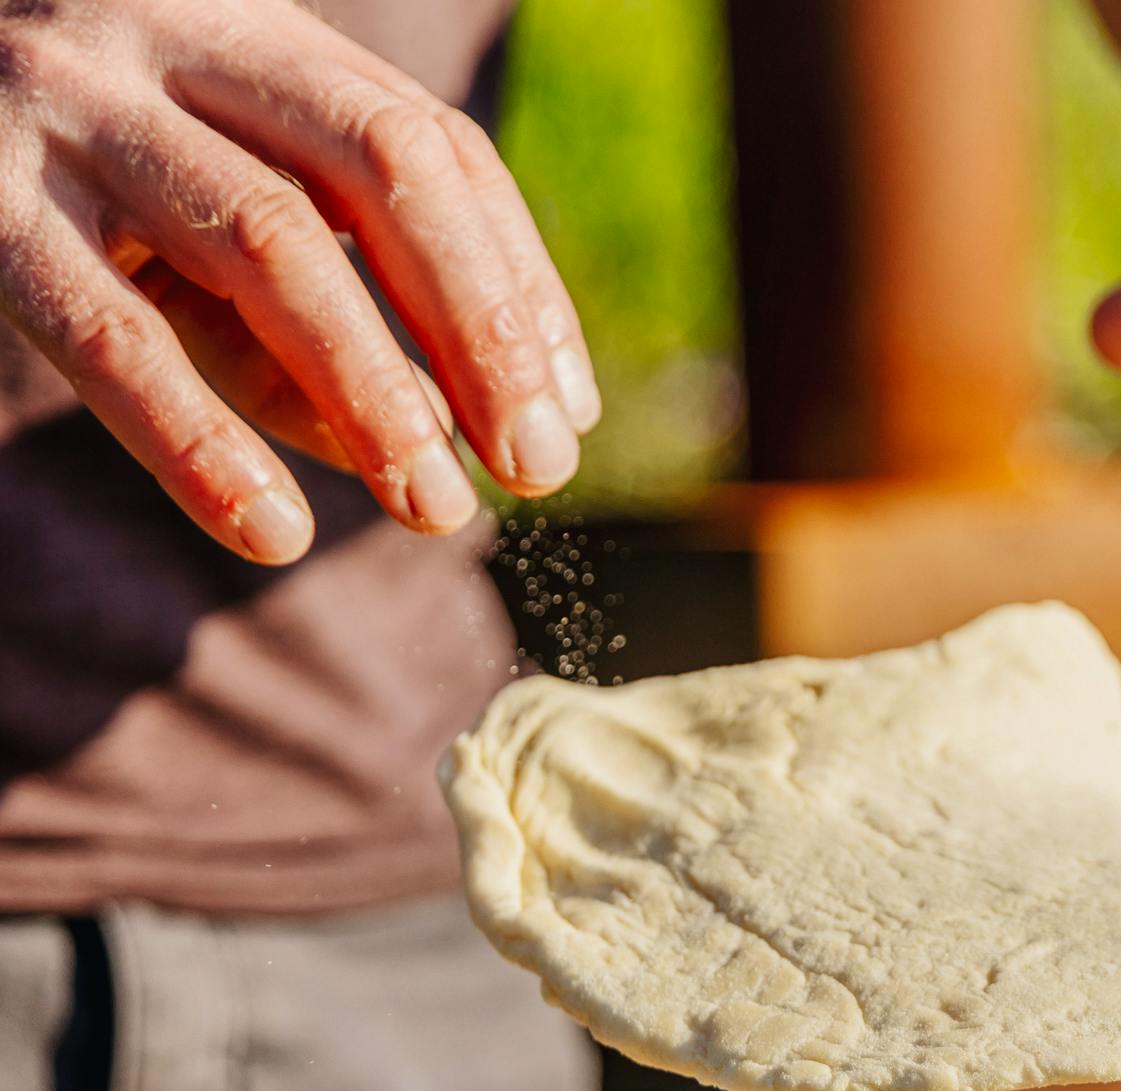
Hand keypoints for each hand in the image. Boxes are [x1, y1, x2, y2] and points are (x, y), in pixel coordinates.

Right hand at [0, 0, 599, 563]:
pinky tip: (275, 531)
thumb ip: (322, 302)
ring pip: (269, 242)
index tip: (569, 412)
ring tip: (437, 511)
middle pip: (383, 167)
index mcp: (251, 31)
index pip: (432, 149)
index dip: (517, 284)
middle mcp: (168, 37)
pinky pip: (112, 332)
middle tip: (536, 469)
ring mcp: (70, 106)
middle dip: (478, 327)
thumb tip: (449, 434)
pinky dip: (202, 442)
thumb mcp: (211, 208)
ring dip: (375, 391)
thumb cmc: (75, 174)